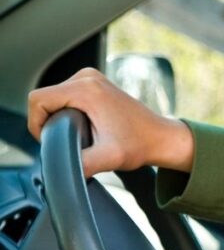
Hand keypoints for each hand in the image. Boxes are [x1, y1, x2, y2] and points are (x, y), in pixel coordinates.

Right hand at [27, 68, 194, 177]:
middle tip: (68, 141)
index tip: (51, 140)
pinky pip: (65, 95)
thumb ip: (81, 164)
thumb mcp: (109, 158)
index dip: (36, 124)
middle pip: (44, 97)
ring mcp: (91, 77)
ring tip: (78, 134)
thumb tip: (61, 173)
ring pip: (53, 97)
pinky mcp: (95, 83)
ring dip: (57, 116)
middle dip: (48, 121)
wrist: (161, 138)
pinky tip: (83, 126)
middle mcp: (87, 77)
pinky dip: (67, 111)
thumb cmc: (139, 145)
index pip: (38, 100)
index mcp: (86, 89)